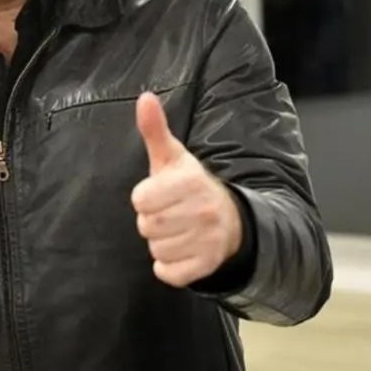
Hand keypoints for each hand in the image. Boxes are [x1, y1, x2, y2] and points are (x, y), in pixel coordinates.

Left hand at [130, 92, 241, 287]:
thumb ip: (154, 129)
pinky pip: (168, 273)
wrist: (231, 220)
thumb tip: (144, 97)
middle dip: (151, 221)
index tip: (160, 194)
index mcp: (191, 181)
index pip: (140, 199)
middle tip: (168, 213)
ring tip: (178, 229)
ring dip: (160, 243)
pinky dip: (169, 266)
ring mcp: (209, 240)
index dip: (144, 198)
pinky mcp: (209, 266)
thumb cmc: (190, 186)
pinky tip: (182, 249)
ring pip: (156, 250)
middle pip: (146, 226)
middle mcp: (204, 210)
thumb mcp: (172, 157)